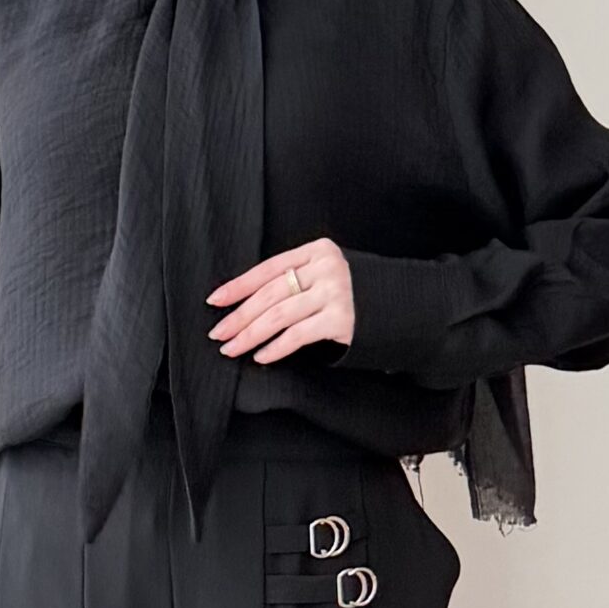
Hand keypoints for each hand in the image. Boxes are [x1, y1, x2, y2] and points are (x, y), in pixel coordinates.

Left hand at [207, 238, 354, 363]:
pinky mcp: (341, 319)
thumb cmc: (346, 294)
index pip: (268, 269)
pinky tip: (260, 356)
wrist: (394, 308)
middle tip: (218, 333)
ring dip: (250, 335)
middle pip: (271, 294)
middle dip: (240, 316)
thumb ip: (292, 279)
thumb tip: (243, 303)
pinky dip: (276, 348)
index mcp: (316, 251)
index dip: (239, 286)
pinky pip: (298, 335)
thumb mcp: (321, 275)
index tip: (215, 301)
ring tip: (231, 348)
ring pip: (280, 316)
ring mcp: (335, 293)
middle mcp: (326, 268)